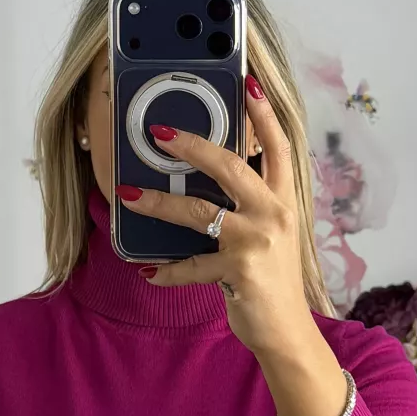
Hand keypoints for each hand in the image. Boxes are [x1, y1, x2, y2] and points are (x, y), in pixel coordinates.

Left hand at [115, 75, 316, 357]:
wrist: (288, 332)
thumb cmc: (272, 279)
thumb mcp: (270, 234)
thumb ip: (248, 206)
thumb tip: (207, 181)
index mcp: (283, 200)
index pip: (279, 146)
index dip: (264, 114)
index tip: (248, 83)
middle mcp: (274, 214)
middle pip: (230, 166)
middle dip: (192, 145)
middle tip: (160, 132)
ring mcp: (257, 242)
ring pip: (198, 212)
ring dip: (158, 202)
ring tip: (128, 194)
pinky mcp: (238, 272)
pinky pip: (190, 265)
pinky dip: (166, 270)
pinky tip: (147, 270)